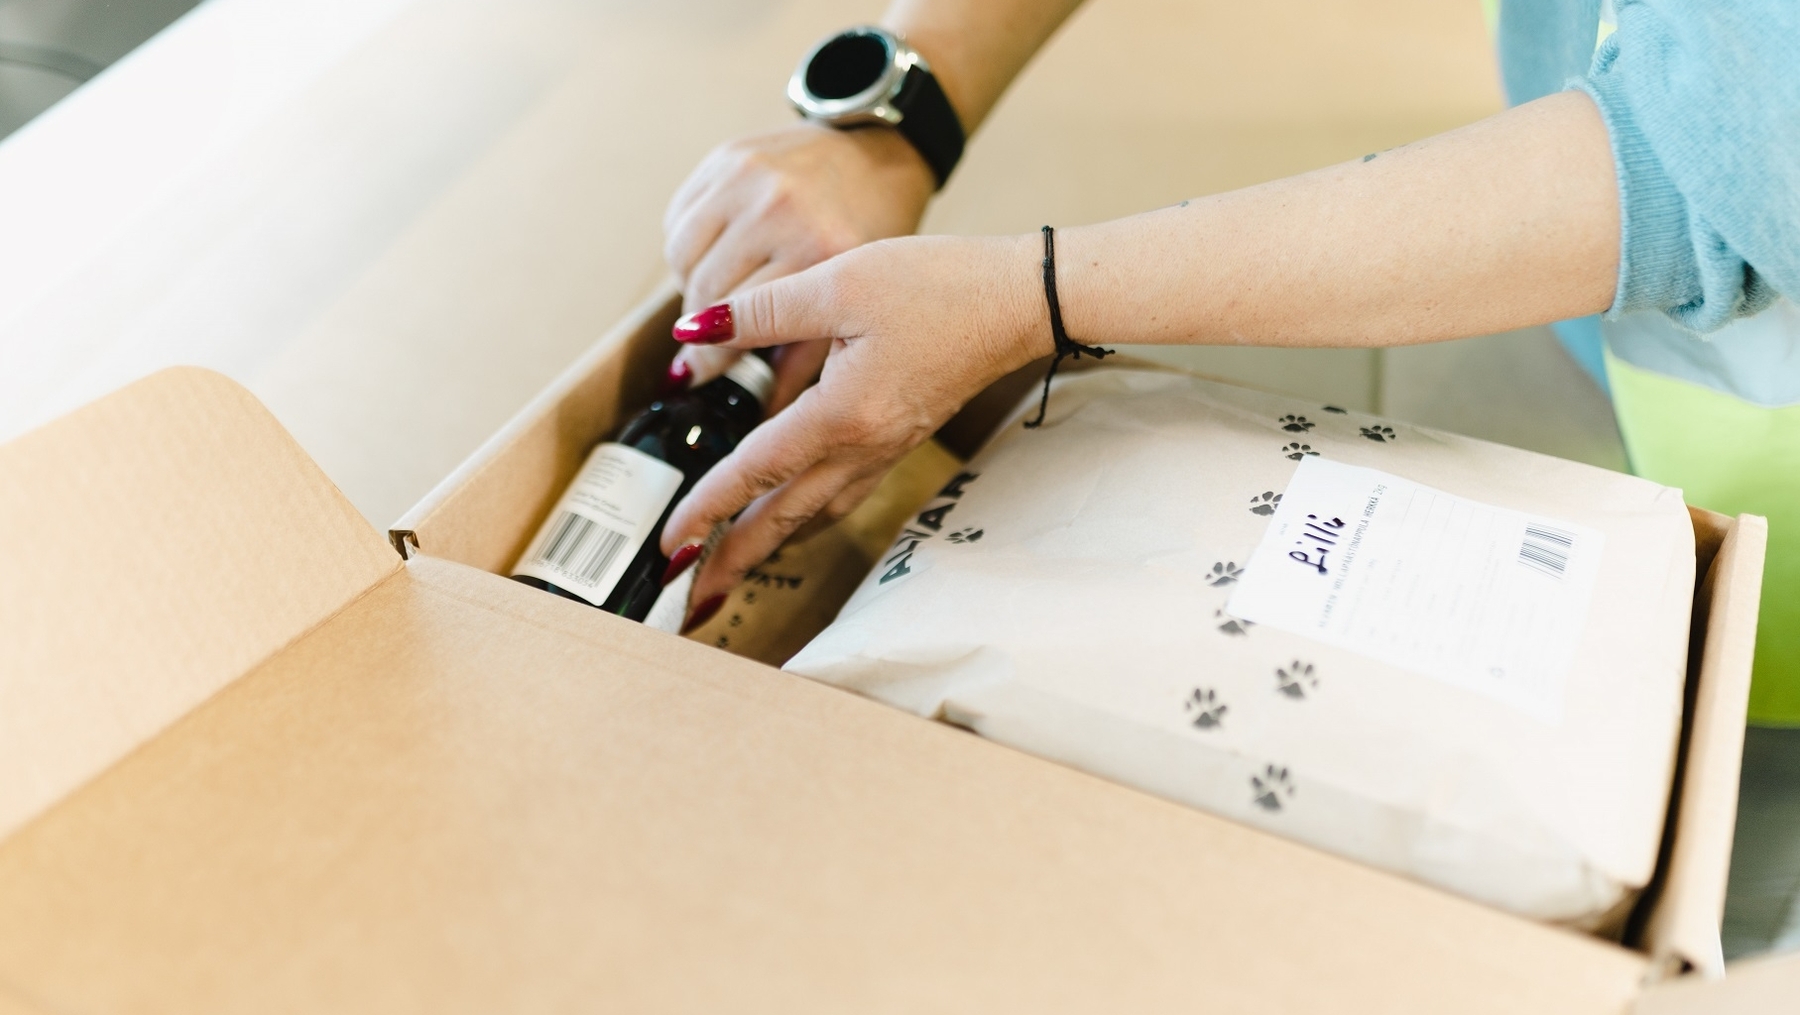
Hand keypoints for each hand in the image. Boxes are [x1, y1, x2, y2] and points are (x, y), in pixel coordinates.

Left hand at [660, 234, 1046, 618]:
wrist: (1020, 300)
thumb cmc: (939, 286)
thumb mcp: (840, 282)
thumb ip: (763, 312)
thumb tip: (698, 330)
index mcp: (841, 415)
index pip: (755, 472)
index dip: (706, 508)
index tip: (669, 543)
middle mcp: (862, 446)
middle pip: (783, 518)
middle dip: (732, 559)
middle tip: (689, 596)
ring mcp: (884, 449)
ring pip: (813, 514)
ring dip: (768, 545)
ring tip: (729, 566)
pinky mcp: (898, 439)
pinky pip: (840, 495)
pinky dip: (805, 517)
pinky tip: (791, 515)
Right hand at [663, 121, 935, 411]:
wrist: (881, 155)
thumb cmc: (873, 234)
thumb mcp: (856, 298)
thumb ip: (806, 354)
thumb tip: (763, 415)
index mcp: (820, 249)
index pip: (742, 322)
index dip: (715, 358)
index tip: (699, 378)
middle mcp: (782, 209)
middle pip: (704, 292)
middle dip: (701, 327)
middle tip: (705, 346)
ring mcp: (750, 177)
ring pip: (683, 257)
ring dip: (690, 285)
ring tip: (714, 299)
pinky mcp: (727, 156)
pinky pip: (680, 219)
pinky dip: (689, 247)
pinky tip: (716, 256)